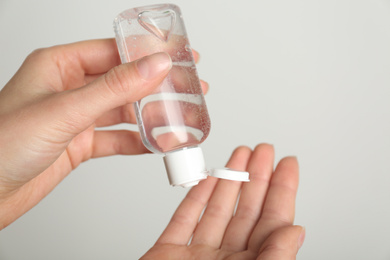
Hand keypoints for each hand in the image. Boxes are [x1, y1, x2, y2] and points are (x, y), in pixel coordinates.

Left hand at [0, 39, 205, 228]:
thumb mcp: (64, 110)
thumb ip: (114, 89)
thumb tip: (154, 66)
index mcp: (60, 66)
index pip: (114, 51)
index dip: (149, 53)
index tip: (178, 56)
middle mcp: (70, 89)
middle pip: (125, 81)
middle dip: (159, 86)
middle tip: (189, 87)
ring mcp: (76, 117)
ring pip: (124, 111)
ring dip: (153, 116)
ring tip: (182, 117)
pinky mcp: (80, 144)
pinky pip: (117, 138)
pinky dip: (140, 141)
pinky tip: (158, 142)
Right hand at [141, 144, 304, 258]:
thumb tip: (296, 232)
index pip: (273, 224)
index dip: (282, 190)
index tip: (287, 164)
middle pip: (247, 211)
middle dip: (256, 176)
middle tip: (264, 150)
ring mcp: (197, 257)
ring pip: (217, 209)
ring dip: (229, 179)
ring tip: (239, 154)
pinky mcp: (168, 254)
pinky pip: (184, 219)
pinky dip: (196, 196)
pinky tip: (208, 179)